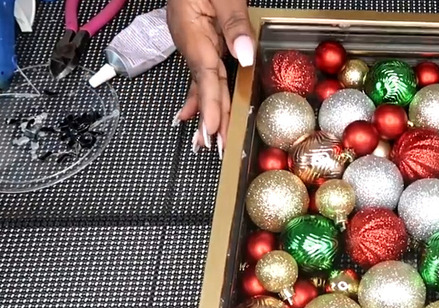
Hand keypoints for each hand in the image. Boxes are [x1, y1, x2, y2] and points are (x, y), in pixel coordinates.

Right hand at [167, 0, 254, 156]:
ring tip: (203, 142)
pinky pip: (202, 72)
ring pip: (202, 83)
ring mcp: (194, 43)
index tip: (212, 131)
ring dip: (204, 113)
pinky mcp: (200, 39)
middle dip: (210, 119)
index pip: (205, 78)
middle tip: (214, 149)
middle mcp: (191, 43)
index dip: (209, 107)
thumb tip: (244, 54)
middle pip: (205, 87)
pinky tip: (194, 113)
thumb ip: (234, 24)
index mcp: (194, 35)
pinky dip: (201, 94)